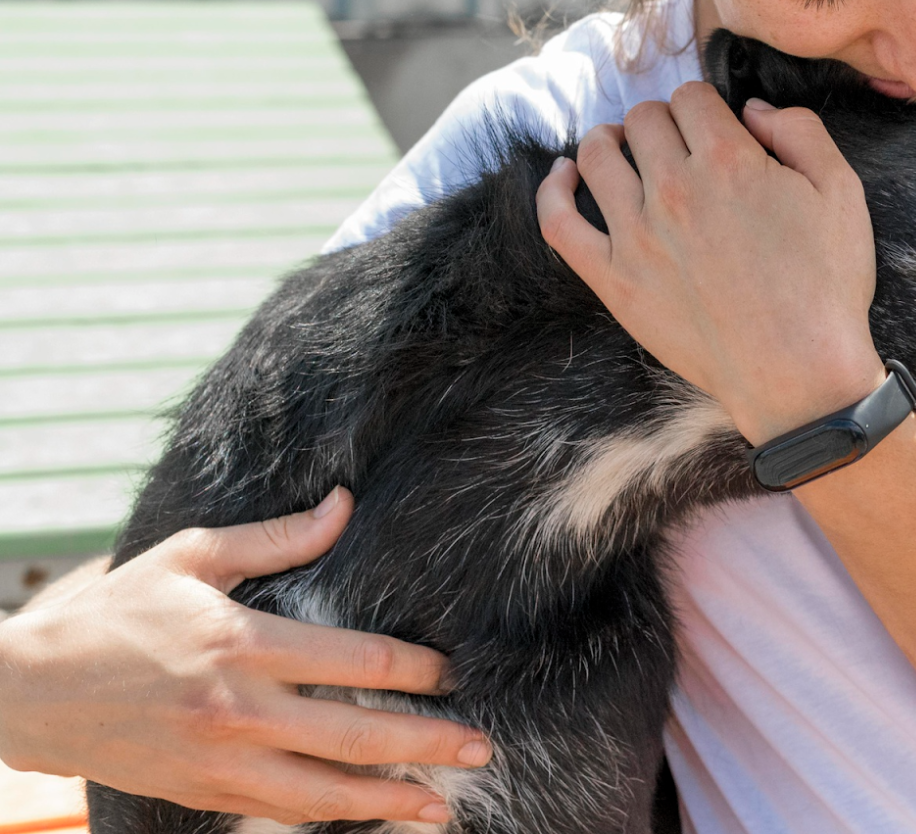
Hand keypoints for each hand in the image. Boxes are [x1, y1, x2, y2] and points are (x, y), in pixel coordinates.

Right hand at [0, 488, 489, 825]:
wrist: (31, 691)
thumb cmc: (117, 612)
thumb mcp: (193, 557)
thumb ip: (278, 539)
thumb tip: (344, 504)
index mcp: (246, 644)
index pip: (357, 660)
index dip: (416, 670)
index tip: (454, 673)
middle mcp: (239, 710)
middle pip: (356, 735)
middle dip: (426, 744)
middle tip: (481, 745)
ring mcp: (220, 761)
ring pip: (324, 792)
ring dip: (389, 801)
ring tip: (442, 806)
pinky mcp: (201, 792)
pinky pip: (280, 811)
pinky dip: (331, 817)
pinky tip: (369, 816)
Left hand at [535, 83, 884, 442]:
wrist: (799, 373)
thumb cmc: (826, 285)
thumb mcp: (841, 192)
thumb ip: (800, 131)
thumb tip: (752, 108)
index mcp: (728, 160)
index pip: (691, 97)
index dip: (704, 106)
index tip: (713, 127)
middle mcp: (674, 189)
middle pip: (644, 120)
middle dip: (663, 121)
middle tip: (678, 145)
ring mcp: (636, 236)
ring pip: (597, 155)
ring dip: (609, 140)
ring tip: (622, 147)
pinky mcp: (613, 280)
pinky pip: (559, 222)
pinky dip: (553, 189)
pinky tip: (563, 174)